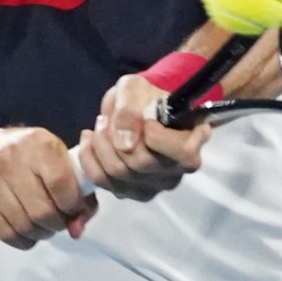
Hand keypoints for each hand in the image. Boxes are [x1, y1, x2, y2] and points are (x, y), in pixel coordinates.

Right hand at [0, 127, 96, 249]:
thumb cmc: (29, 159)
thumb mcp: (56, 161)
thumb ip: (78, 192)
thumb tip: (77, 229)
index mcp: (38, 143)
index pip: (61, 182)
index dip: (73, 205)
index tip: (74, 209)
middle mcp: (10, 157)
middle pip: (43, 211)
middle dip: (57, 224)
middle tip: (58, 221)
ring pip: (25, 226)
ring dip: (41, 234)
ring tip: (43, 225)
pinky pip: (7, 234)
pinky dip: (24, 240)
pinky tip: (27, 231)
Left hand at [76, 74, 212, 201]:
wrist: (132, 109)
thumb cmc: (142, 98)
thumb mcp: (135, 88)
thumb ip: (130, 108)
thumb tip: (125, 143)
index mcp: (192, 140)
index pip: (181, 152)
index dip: (157, 136)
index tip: (145, 119)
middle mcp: (178, 169)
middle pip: (142, 162)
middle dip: (117, 135)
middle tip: (110, 118)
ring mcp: (155, 185)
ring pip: (118, 172)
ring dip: (102, 144)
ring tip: (101, 125)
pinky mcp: (131, 192)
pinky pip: (102, 180)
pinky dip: (89, 157)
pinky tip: (90, 139)